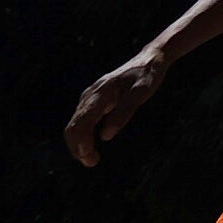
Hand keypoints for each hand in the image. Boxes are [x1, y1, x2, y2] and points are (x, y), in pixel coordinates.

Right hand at [63, 43, 181, 168]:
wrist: (149, 59)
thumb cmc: (147, 75)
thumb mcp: (141, 93)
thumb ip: (124, 112)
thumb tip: (105, 136)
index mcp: (101, 93)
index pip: (82, 121)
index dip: (81, 142)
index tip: (89, 157)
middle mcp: (90, 95)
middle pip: (73, 125)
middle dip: (78, 147)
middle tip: (92, 163)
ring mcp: (90, 97)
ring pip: (75, 124)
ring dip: (79, 144)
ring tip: (92, 159)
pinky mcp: (93, 101)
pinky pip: (81, 121)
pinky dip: (82, 136)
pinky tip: (91, 146)